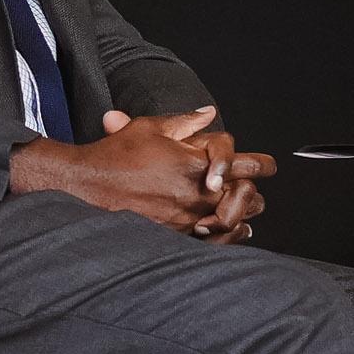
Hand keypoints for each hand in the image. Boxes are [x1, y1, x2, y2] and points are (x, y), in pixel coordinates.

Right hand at [102, 108, 274, 241]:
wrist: (85, 186)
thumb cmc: (116, 155)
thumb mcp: (150, 127)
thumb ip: (186, 121)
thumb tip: (209, 113)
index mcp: (195, 164)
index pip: (246, 166)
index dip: (262, 165)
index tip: (268, 165)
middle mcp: (196, 194)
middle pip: (246, 195)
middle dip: (252, 188)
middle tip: (251, 184)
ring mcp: (187, 218)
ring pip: (234, 220)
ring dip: (242, 211)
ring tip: (245, 205)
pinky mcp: (175, 235)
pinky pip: (215, 241)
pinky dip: (229, 235)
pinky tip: (235, 230)